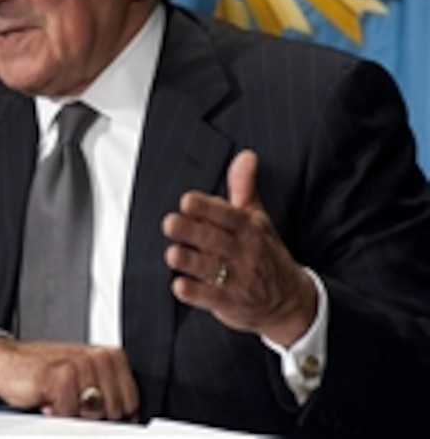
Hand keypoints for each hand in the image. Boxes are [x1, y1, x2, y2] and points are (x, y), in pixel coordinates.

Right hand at [0, 335, 138, 420]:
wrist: (6, 361)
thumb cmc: (44, 373)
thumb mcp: (83, 380)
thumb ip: (108, 394)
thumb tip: (129, 420)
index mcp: (110, 356)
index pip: (131, 403)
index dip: (110, 415)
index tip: (91, 409)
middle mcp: (98, 357)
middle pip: (114, 411)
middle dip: (92, 415)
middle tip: (71, 401)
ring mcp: (81, 364)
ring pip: (93, 415)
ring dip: (71, 413)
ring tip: (58, 398)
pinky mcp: (61, 375)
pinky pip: (69, 413)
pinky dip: (55, 413)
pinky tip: (47, 398)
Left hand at [162, 149, 316, 345]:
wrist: (290, 303)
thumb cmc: (266, 254)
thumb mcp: (259, 220)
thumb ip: (244, 188)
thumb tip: (245, 155)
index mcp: (249, 229)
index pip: (227, 216)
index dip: (207, 208)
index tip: (187, 201)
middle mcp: (244, 253)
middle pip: (214, 240)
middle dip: (192, 232)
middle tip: (169, 223)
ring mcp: (237, 280)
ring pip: (209, 268)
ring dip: (189, 261)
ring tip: (172, 254)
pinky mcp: (228, 303)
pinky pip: (209, 297)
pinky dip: (194, 293)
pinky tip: (179, 285)